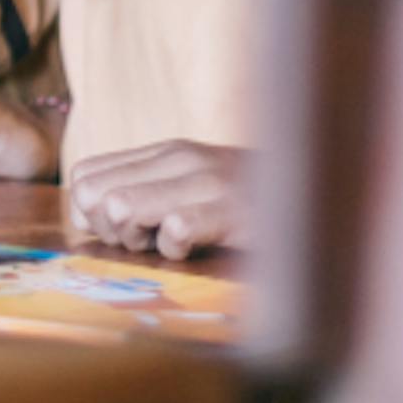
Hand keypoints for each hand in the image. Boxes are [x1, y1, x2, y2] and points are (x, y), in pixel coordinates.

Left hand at [66, 140, 247, 259]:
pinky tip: (196, 249)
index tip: (123, 229)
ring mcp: (206, 181)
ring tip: (167, 244)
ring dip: (137, 239)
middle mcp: (179, 158)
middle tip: (143, 240)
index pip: (84, 176)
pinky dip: (176, 250)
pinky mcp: (231, 211)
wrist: (318, 195)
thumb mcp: (192, 185)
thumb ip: (144, 190)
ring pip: (122, 207)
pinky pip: (173, 230)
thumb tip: (88, 215)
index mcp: (164, 152)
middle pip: (94, 194)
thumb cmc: (248, 203)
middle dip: (108, 228)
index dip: (92, 212)